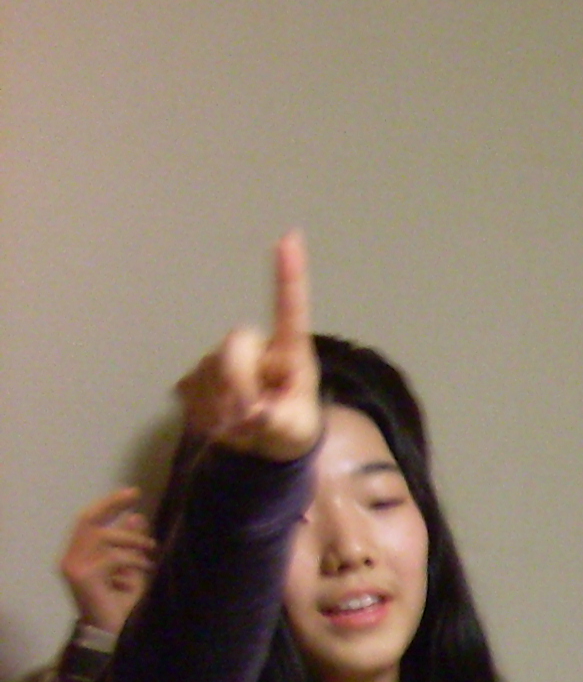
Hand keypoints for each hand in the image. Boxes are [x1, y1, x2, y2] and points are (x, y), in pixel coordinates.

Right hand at [61, 487, 155, 633]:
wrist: (115, 635)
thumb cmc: (123, 606)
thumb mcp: (131, 569)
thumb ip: (130, 544)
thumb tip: (137, 516)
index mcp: (78, 554)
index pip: (88, 520)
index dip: (108, 504)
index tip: (132, 492)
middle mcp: (70, 558)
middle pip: (88, 520)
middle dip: (112, 504)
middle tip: (136, 495)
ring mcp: (73, 568)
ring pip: (103, 537)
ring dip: (132, 540)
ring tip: (150, 550)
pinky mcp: (83, 578)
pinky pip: (112, 558)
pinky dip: (132, 559)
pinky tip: (145, 568)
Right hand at [173, 232, 318, 461]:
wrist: (264, 443)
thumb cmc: (289, 429)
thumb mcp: (293, 434)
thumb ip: (276, 423)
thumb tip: (251, 413)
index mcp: (289, 352)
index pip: (290, 310)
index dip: (289, 275)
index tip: (291, 238)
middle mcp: (256, 346)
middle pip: (233, 344)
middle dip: (235, 382)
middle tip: (247, 416)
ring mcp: (222, 357)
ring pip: (209, 370)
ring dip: (221, 405)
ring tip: (242, 425)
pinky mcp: (196, 374)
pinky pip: (190, 390)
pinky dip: (204, 414)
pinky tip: (222, 423)